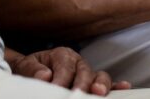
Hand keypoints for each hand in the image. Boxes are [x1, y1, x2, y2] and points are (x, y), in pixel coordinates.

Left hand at [6, 46, 130, 94]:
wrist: (31, 72)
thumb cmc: (30, 69)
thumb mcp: (26, 66)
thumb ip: (33, 70)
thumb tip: (45, 76)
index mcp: (62, 55)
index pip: (65, 68)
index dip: (62, 81)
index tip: (56, 89)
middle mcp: (78, 62)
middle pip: (85, 72)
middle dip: (83, 84)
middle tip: (78, 94)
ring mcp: (87, 73)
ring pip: (99, 77)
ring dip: (101, 85)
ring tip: (98, 93)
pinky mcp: (92, 83)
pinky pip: (107, 84)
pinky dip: (115, 86)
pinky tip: (123, 87)